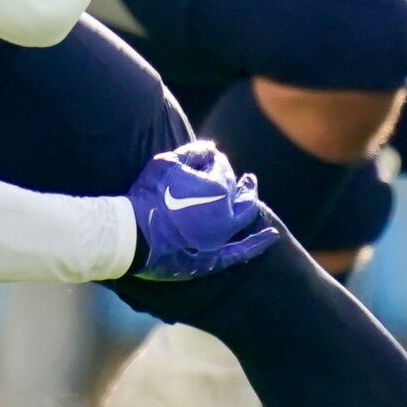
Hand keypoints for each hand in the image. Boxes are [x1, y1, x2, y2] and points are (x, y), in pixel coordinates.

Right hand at [126, 142, 277, 281]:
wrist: (134, 233)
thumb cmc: (149, 194)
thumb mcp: (167, 163)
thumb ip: (193, 152)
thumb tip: (212, 148)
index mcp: (218, 187)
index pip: (222, 168)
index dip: (216, 162)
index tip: (209, 160)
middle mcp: (226, 212)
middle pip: (240, 193)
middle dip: (244, 183)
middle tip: (249, 179)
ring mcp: (221, 237)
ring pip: (244, 218)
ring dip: (251, 203)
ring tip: (254, 194)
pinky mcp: (214, 257)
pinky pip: (240, 252)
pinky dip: (257, 244)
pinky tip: (272, 236)